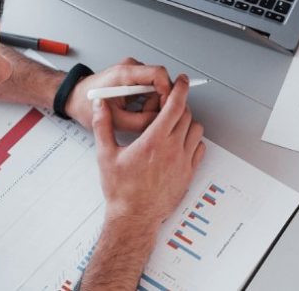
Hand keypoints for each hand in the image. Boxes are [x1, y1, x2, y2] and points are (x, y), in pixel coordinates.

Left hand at [66, 58, 172, 133]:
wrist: (74, 98)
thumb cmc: (87, 104)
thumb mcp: (116, 120)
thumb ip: (142, 121)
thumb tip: (161, 122)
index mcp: (124, 73)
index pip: (158, 74)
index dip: (167, 92)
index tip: (166, 107)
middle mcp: (130, 68)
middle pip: (160, 81)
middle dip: (159, 101)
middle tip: (149, 116)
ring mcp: (132, 71)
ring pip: (157, 86)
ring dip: (153, 103)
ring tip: (138, 114)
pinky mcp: (133, 78)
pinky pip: (150, 89)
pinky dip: (148, 101)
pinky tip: (137, 111)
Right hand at [92, 75, 205, 226]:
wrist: (134, 218)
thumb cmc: (121, 191)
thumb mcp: (106, 155)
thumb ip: (102, 125)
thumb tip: (99, 106)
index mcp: (153, 141)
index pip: (174, 106)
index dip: (179, 89)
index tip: (180, 81)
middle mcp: (172, 150)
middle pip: (187, 115)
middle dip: (179, 104)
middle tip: (169, 103)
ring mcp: (183, 163)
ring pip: (196, 130)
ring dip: (187, 122)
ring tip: (174, 123)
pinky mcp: (188, 174)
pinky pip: (200, 149)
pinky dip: (193, 141)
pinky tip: (180, 143)